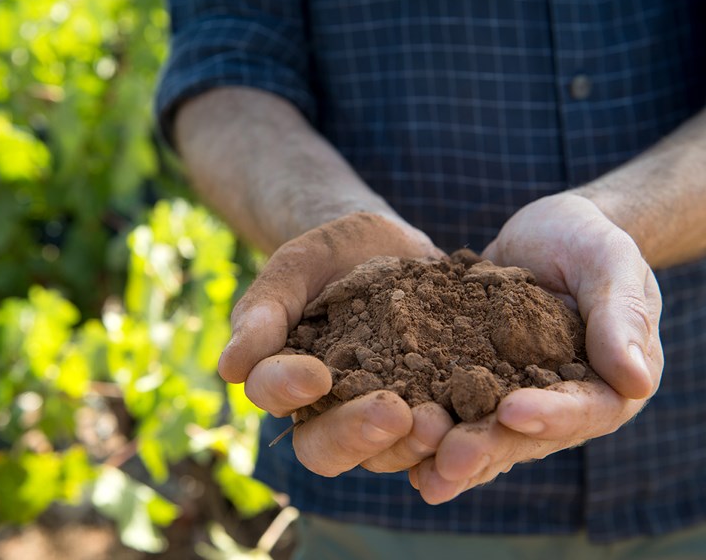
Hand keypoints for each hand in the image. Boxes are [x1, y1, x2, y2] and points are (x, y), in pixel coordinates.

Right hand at [220, 212, 454, 476]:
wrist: (395, 251)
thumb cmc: (333, 255)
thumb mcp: (298, 265)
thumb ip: (265, 309)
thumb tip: (230, 368)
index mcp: (284, 377)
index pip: (273, 393)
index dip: (288, 389)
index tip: (314, 373)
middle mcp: (326, 413)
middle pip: (325, 447)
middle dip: (357, 432)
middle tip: (392, 413)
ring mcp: (378, 421)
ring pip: (384, 454)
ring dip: (411, 445)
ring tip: (440, 422)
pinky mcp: (429, 417)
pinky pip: (438, 447)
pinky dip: (454, 446)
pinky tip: (475, 431)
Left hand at [410, 192, 663, 502]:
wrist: (547, 233)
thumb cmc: (590, 241)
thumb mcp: (610, 262)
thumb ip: (622, 315)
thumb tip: (638, 382)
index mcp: (608, 384)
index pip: (585, 409)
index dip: (550, 413)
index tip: (512, 410)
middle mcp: (563, 404)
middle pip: (528, 436)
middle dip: (488, 448)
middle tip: (450, 460)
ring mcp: (517, 398)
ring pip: (488, 437)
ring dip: (455, 458)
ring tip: (424, 478)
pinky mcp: (478, 386)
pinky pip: (456, 415)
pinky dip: (434, 435)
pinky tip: (401, 456)